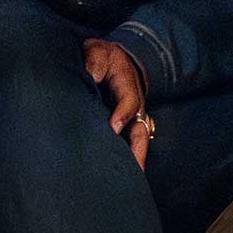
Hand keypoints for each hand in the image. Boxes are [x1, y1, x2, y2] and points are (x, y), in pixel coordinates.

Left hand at [82, 38, 150, 168]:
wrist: (113, 60)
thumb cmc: (103, 57)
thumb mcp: (98, 51)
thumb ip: (95, 60)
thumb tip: (92, 76)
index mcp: (128, 85)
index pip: (130, 101)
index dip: (123, 113)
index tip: (114, 127)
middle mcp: (134, 105)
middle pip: (140, 129)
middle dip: (138, 149)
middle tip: (133, 169)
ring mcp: (131, 118)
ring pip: (137, 141)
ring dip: (136, 159)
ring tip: (130, 181)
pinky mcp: (124, 126)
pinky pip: (128, 144)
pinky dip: (128, 160)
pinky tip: (119, 177)